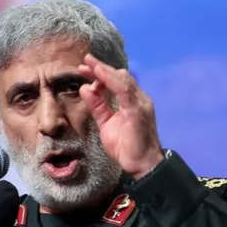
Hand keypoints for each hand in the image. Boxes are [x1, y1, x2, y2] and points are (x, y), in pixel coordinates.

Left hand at [78, 54, 163, 178]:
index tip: (85, 68)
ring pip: (122, 79)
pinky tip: (99, 75)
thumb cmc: (126, 147)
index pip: (117, 81)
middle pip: (120, 76)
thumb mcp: (106, 123)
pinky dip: (110, 81)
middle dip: (101, 68)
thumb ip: (97, 106)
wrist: (141, 165)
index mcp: (132, 102)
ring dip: (104, 71)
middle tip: (85, 61)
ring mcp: (140, 104)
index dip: (101, 73)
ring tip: (89, 64)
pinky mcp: (138, 110)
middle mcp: (139, 99)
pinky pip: (123, 90)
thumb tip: (85, 89)